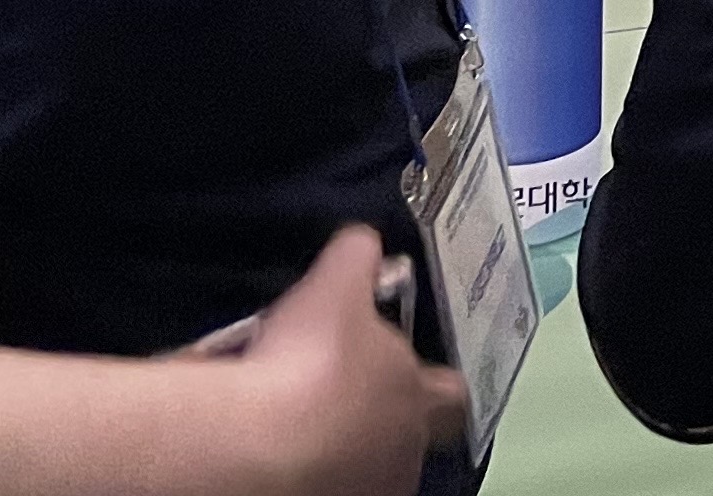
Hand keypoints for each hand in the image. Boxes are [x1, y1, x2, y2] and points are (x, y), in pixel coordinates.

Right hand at [233, 227, 462, 495]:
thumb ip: (356, 259)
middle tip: (342, 403)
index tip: (402, 369)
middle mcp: (403, 451)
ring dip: (343, 447)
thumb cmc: (309, 363)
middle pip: (409, 435)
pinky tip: (280, 455)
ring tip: (299, 427)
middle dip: (384, 418)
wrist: (261, 443)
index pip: (451, 392)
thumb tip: (362, 242)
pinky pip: (328, 486)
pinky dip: (311, 474)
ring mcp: (368, 490)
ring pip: (367, 468)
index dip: (428, 378)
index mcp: (417, 395)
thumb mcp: (334, 287)